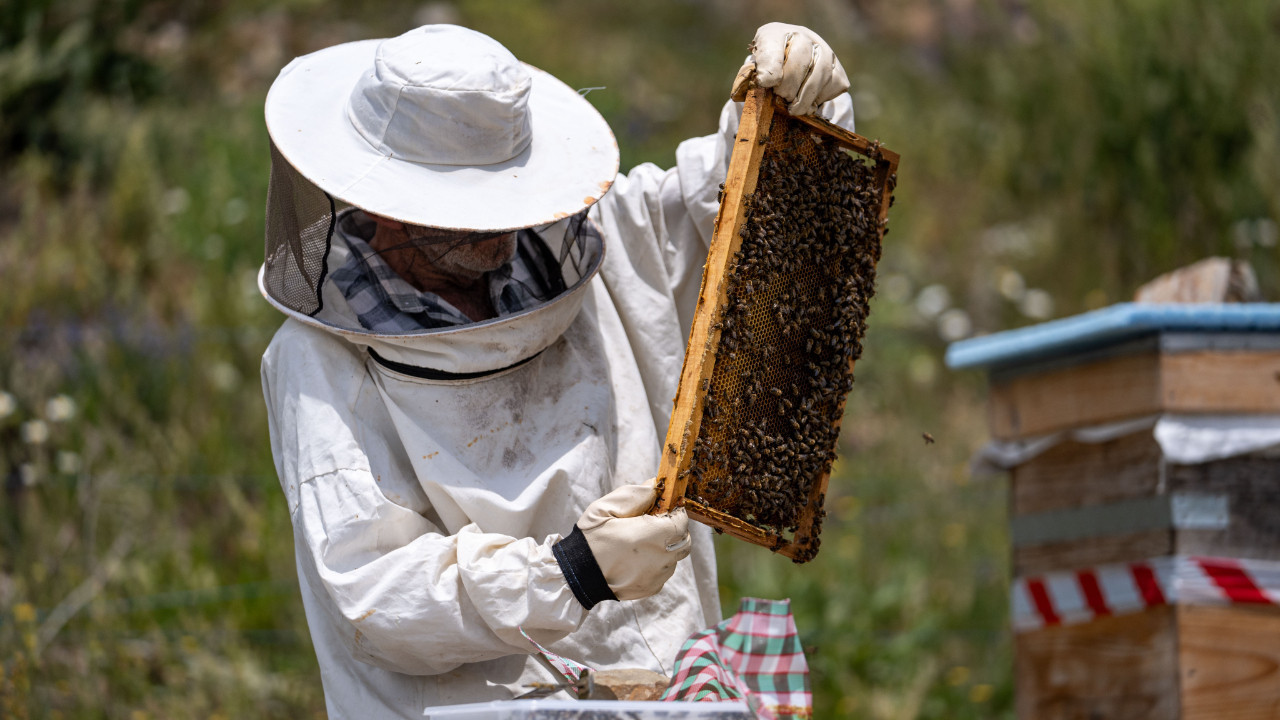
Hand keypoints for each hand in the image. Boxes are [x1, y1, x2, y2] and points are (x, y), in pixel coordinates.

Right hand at [577, 483, 690, 601]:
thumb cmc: (591, 538)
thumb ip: (635, 494)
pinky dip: (657, 562)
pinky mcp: (652, 587)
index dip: (674, 512)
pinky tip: (636, 557)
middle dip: (674, 529)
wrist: (578, 574)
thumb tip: (655, 485)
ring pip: (675, 556)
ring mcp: (658, 575)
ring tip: (640, 542)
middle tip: (653, 524)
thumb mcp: (607, 507)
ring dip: (666, 546)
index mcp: (652, 535)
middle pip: (684, 539)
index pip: (681, 520)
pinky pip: (664, 570)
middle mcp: (660, 558)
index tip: (661, 509)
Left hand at [731, 22, 849, 115]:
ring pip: (820, 74)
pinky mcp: (836, 67)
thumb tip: (766, 83)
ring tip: (794, 109)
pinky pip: (833, 84)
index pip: (773, 46)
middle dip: (788, 86)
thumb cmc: (768, 71)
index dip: (770, 66)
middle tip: (781, 98)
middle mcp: (802, 36)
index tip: (766, 83)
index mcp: (773, 34)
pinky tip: (808, 102)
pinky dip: (821, 99)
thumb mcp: (755, 70)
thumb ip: (757, 76)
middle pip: (800, 60)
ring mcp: (823, 49)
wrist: (791, 66)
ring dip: (805, 97)